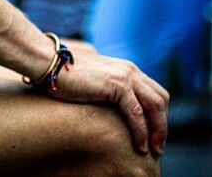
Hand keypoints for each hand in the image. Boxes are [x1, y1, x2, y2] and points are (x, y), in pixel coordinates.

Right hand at [51, 53, 168, 155]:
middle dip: (162, 124)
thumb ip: (106, 89)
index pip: (154, 93)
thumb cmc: (63, 75)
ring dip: (157, 131)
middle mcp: (130, 70)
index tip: (153, 134)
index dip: (158, 115)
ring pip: (154, 106)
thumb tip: (108, 105)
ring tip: (152, 149)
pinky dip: (141, 131)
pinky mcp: (116, 85)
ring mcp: (125, 76)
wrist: (48, 62)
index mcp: (126, 69)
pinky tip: (139, 144)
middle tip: (157, 145)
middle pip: (160, 99)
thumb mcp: (93, 81)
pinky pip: (136, 112)